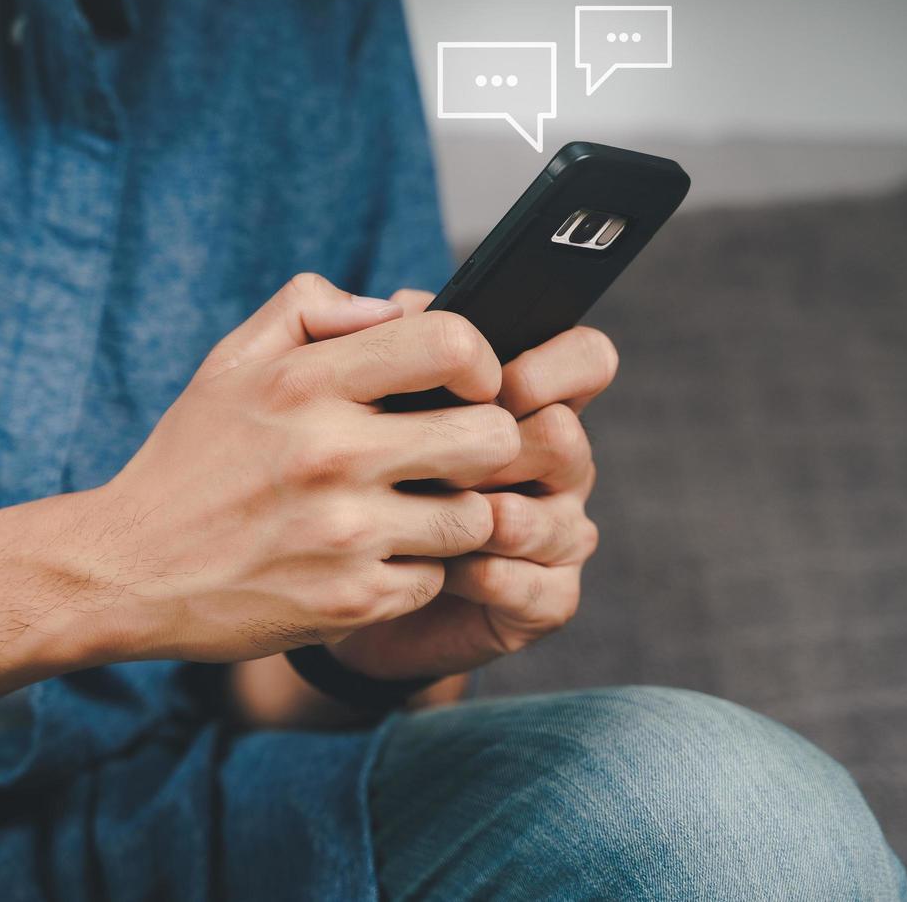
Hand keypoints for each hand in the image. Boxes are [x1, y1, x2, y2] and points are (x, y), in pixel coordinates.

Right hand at [67, 274, 520, 664]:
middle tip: (453, 452)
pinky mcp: (351, 601)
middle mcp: (332, 454)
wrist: (127, 569)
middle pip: (491, 436)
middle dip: (484, 441)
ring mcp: (346, 534)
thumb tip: (398, 305)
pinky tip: (375, 558)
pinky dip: (417, 571)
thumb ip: (312, 310)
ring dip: (456, 513)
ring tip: (412, 509)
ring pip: (478, 516)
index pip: (452, 344)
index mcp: (306, 383)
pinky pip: (438, 578)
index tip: (466, 384)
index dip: (481, 361)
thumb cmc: (190, 460)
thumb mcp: (231, 363)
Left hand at [326, 289, 616, 679]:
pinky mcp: (540, 601)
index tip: (489, 382)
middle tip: (439, 462)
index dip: (553, 365)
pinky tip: (445, 571)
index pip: (585, 359)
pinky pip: (543, 590)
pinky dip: (492, 577)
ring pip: (561, 518)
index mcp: (522, 402)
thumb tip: (402, 304)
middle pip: (567, 438)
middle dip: (503, 448)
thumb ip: (377, 340)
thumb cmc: (340, 475)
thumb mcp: (346, 402)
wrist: (321, 582)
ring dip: (495, 516)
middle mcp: (551, 465)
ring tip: (430, 516)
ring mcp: (553, 535)